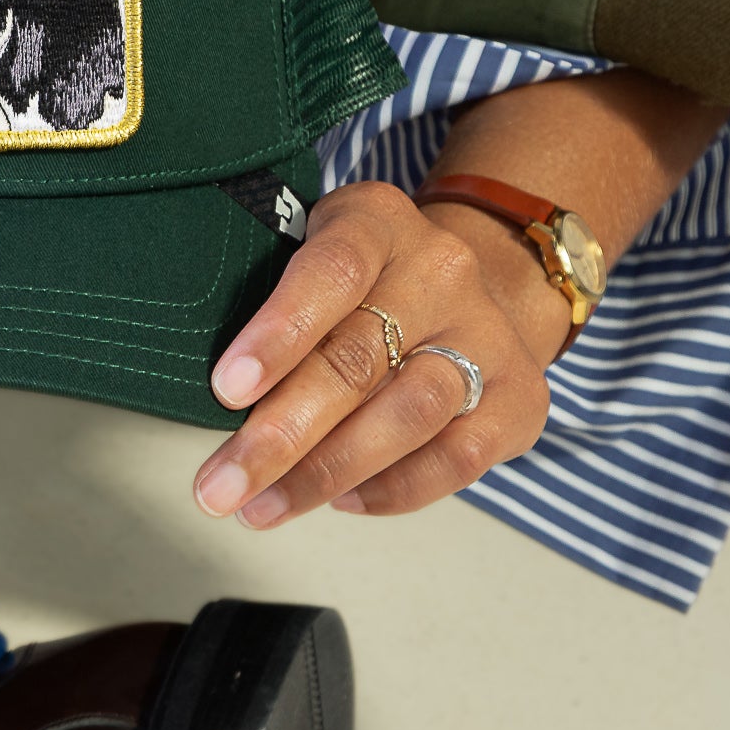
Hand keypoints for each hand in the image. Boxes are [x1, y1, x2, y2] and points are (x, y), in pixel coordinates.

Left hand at [192, 180, 560, 527]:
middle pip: (358, 360)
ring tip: (260, 507)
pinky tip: (339, 501)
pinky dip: (390, 489)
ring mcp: (487, 335)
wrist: (479, 285)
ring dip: (324, 474)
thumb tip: (210, 392)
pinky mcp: (520, 398)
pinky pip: (454, 460)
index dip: (278, 333)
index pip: (331, 271)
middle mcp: (442, 271)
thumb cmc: (362, 281)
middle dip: (278, 436)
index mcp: (378, 222)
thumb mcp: (310, 252)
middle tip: (219, 485)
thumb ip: (266, 297)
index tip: (225, 390)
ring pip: (406, 415)